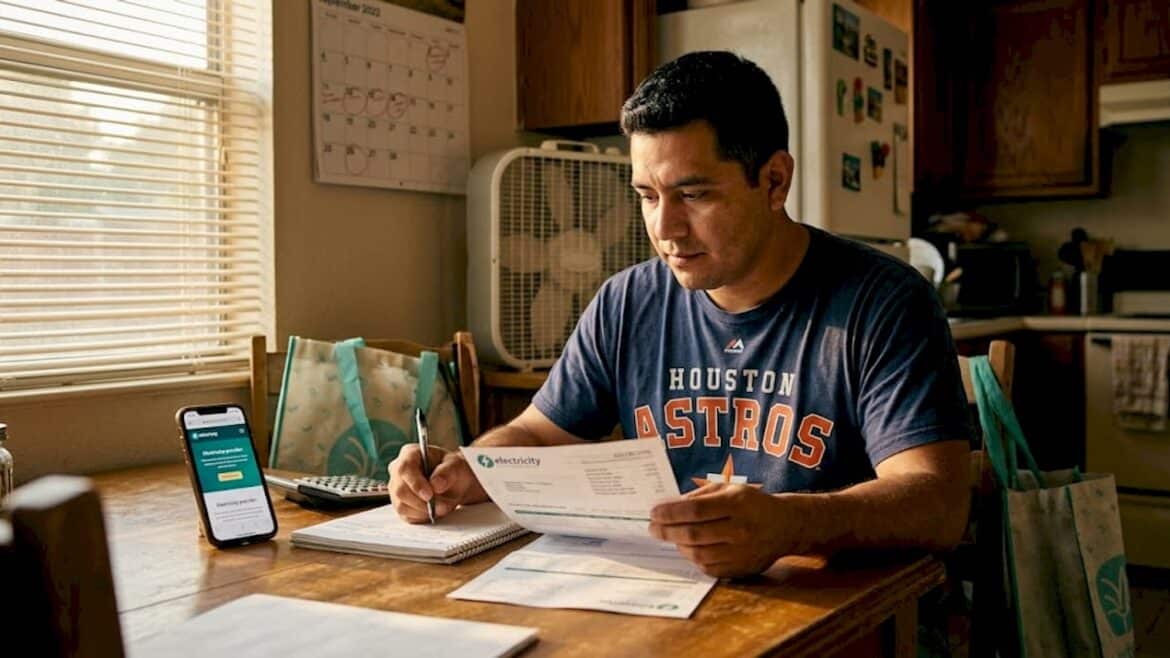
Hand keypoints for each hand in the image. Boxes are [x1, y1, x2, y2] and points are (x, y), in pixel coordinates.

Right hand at [388, 444, 486, 522]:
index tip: (429, 495)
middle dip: (422, 503)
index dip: (415, 483)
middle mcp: (398, 471)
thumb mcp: (456, 465)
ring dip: (424, 511)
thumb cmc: (453, 469)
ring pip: (402, 506)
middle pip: (400, 490)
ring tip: (443, 508)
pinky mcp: (400, 504)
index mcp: (410, 454)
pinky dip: (422, 517)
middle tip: (443, 507)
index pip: (404, 469)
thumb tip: (435, 484)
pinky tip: (434, 511)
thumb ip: (447, 472)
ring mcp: (396, 488)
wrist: (456, 483)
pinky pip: (406, 516)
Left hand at [649, 483, 800, 577]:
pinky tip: (689, 549)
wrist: (785, 525)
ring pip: (698, 554)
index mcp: (737, 503)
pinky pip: (709, 568)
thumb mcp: (729, 488)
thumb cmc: (752, 503)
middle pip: (694, 534)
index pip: (695, 510)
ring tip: (672, 537)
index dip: (670, 513)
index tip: (653, 513)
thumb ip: (699, 496)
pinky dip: (694, 558)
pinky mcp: (742, 568)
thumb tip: (668, 508)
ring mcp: (742, 552)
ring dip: (678, 546)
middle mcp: (740, 529)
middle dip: (667, 531)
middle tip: (652, 528)